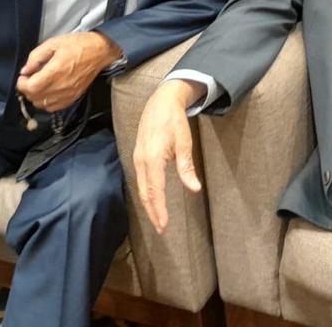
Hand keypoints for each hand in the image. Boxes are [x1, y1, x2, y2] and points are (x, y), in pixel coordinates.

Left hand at [15, 32, 120, 110]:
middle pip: (34, 98)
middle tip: (31, 78)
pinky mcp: (73, 97)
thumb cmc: (78, 45)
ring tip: (40, 84)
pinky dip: (47, 102)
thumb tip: (25, 70)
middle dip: (28, 89)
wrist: (100, 51)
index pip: (30, 88)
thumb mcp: (53, 43)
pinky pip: (54, 107)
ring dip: (37, 96)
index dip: (22, 83)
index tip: (24, 76)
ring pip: (42, 105)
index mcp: (55, 71)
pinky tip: (49, 91)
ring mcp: (68, 94)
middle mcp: (61, 86)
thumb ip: (35, 57)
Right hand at [133, 79, 205, 233]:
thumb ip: (187, 167)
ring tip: (157, 219)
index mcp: (153, 159)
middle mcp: (141, 161)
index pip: (155, 191)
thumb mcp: (185, 142)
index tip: (164, 225)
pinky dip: (145, 193)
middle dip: (152, 212)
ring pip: (140, 188)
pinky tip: (151, 200)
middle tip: (161, 229)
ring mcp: (137, 158)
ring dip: (148, 205)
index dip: (159, 209)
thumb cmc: (174, 121)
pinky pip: (140, 180)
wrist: (161, 101)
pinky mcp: (138, 156)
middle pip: (145, 193)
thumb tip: (194, 188)